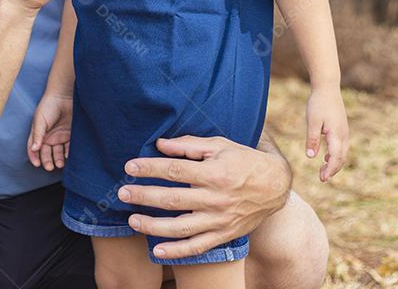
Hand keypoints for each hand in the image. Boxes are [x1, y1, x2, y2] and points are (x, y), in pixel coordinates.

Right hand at [27, 92, 72, 170]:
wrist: (64, 95)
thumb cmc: (48, 106)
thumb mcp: (40, 120)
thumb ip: (37, 135)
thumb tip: (33, 149)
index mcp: (39, 134)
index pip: (34, 148)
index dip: (34, 157)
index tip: (37, 164)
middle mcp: (49, 137)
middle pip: (46, 153)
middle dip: (47, 161)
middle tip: (50, 167)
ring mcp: (60, 136)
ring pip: (58, 153)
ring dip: (58, 159)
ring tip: (60, 164)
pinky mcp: (70, 135)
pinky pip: (69, 147)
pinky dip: (69, 153)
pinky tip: (69, 156)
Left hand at [117, 135, 290, 260]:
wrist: (275, 187)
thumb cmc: (243, 161)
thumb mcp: (220, 145)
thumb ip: (189, 144)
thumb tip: (160, 144)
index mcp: (214, 173)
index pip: (174, 170)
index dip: (149, 168)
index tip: (129, 167)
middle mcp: (216, 199)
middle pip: (172, 199)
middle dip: (144, 196)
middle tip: (122, 193)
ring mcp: (219, 220)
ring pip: (181, 227)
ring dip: (153, 225)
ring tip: (132, 220)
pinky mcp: (223, 235)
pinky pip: (197, 247)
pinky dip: (176, 252)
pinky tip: (156, 251)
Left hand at [306, 86, 348, 181]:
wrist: (327, 88)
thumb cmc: (318, 103)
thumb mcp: (312, 121)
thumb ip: (312, 139)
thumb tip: (311, 157)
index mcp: (336, 134)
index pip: (335, 157)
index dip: (330, 169)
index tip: (323, 179)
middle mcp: (344, 135)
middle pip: (341, 158)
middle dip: (332, 170)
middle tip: (321, 179)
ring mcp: (344, 132)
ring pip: (342, 153)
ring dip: (334, 163)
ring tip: (323, 172)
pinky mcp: (342, 129)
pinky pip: (341, 147)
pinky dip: (335, 155)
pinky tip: (325, 158)